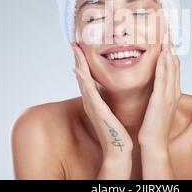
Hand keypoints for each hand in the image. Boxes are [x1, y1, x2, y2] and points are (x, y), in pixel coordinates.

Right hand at [72, 42, 132, 158]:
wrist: (117, 148)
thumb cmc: (115, 131)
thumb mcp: (109, 111)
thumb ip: (106, 100)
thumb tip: (106, 90)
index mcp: (94, 100)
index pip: (86, 77)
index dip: (82, 62)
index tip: (80, 48)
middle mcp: (90, 101)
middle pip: (81, 76)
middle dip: (77, 59)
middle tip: (73, 43)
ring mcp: (92, 104)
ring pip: (83, 80)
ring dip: (78, 64)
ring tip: (75, 50)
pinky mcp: (97, 109)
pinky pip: (89, 92)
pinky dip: (82, 80)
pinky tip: (78, 69)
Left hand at [137, 28, 180, 151]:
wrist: (154, 145)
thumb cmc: (152, 125)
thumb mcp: (156, 104)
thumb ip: (156, 91)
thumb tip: (151, 80)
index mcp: (171, 91)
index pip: (173, 65)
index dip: (170, 49)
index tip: (165, 34)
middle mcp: (173, 91)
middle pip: (174, 62)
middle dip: (171, 44)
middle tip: (167, 27)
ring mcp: (169, 96)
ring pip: (171, 68)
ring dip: (169, 50)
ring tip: (166, 34)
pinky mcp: (161, 101)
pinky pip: (163, 80)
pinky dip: (164, 65)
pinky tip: (163, 54)